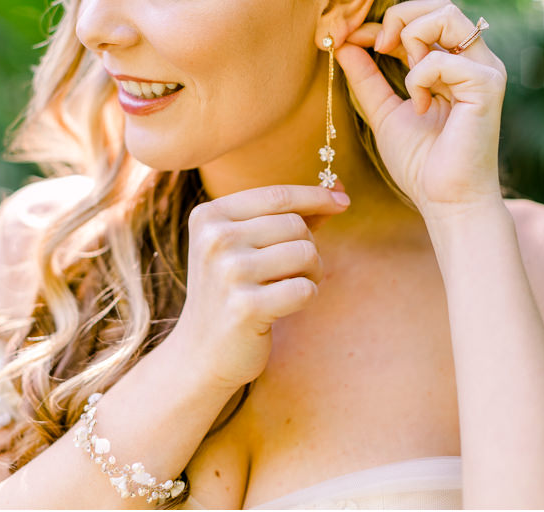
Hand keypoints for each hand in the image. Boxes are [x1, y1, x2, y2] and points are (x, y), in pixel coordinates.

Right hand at [168, 184, 347, 390]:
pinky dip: (307, 297)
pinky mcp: (246, 307)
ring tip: (287, 287)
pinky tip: (283, 307)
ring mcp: (228, 273)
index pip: (278, 196)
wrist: (201, 352)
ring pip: (306, 253)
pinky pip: (306, 289)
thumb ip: (289, 215)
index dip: (316, 196)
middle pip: (296, 225)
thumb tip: (338, 190)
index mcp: (209, 216)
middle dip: (308, 246)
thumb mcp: (247, 244)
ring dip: (311, 273)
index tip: (343, 202)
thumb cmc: (233, 290)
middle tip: (292, 271)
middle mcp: (215, 240)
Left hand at [335, 0, 505, 211]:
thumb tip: (344, 42)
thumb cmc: (422, 163)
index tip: (354, 37)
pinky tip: (422, 107)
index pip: (427, 16)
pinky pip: (443, 58)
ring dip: (412, 38)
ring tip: (406, 79)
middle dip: (400, 18)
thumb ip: (367, 77)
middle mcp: (475, 60)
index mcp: (456, 63)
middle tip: (379, 47)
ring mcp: (485, 70)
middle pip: (441, 4)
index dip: (387, 20)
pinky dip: (420, 78)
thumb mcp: (384, 111)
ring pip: (448, 15)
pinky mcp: (487, 86)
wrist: (446, 200)